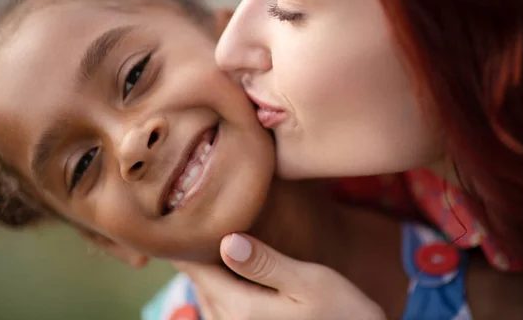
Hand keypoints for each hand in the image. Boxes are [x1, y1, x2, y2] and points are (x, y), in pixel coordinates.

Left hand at [176, 233, 386, 319]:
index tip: (180, 212)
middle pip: (200, 281)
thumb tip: (226, 241)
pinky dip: (219, 285)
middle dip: (197, 252)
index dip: (187, 240)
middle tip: (191, 216)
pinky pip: (220, 308)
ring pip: (207, 294)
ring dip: (208, 269)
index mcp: (241, 309)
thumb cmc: (343, 313)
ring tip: (210, 239)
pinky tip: (232, 267)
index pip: (197, 269)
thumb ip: (266, 263)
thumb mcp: (309, 283)